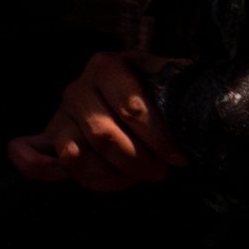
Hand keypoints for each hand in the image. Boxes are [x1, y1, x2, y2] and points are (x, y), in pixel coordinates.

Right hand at [8, 50, 189, 191]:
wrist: (125, 90)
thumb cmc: (153, 87)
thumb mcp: (167, 78)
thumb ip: (175, 86)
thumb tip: (196, 108)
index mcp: (107, 67)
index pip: (131, 108)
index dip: (158, 138)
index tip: (178, 157)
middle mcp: (78, 88)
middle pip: (104, 135)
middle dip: (137, 161)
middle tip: (160, 171)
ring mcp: (61, 114)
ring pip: (78, 154)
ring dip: (114, 175)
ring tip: (140, 177)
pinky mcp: (52, 137)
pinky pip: (54, 166)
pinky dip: (84, 178)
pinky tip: (113, 181)